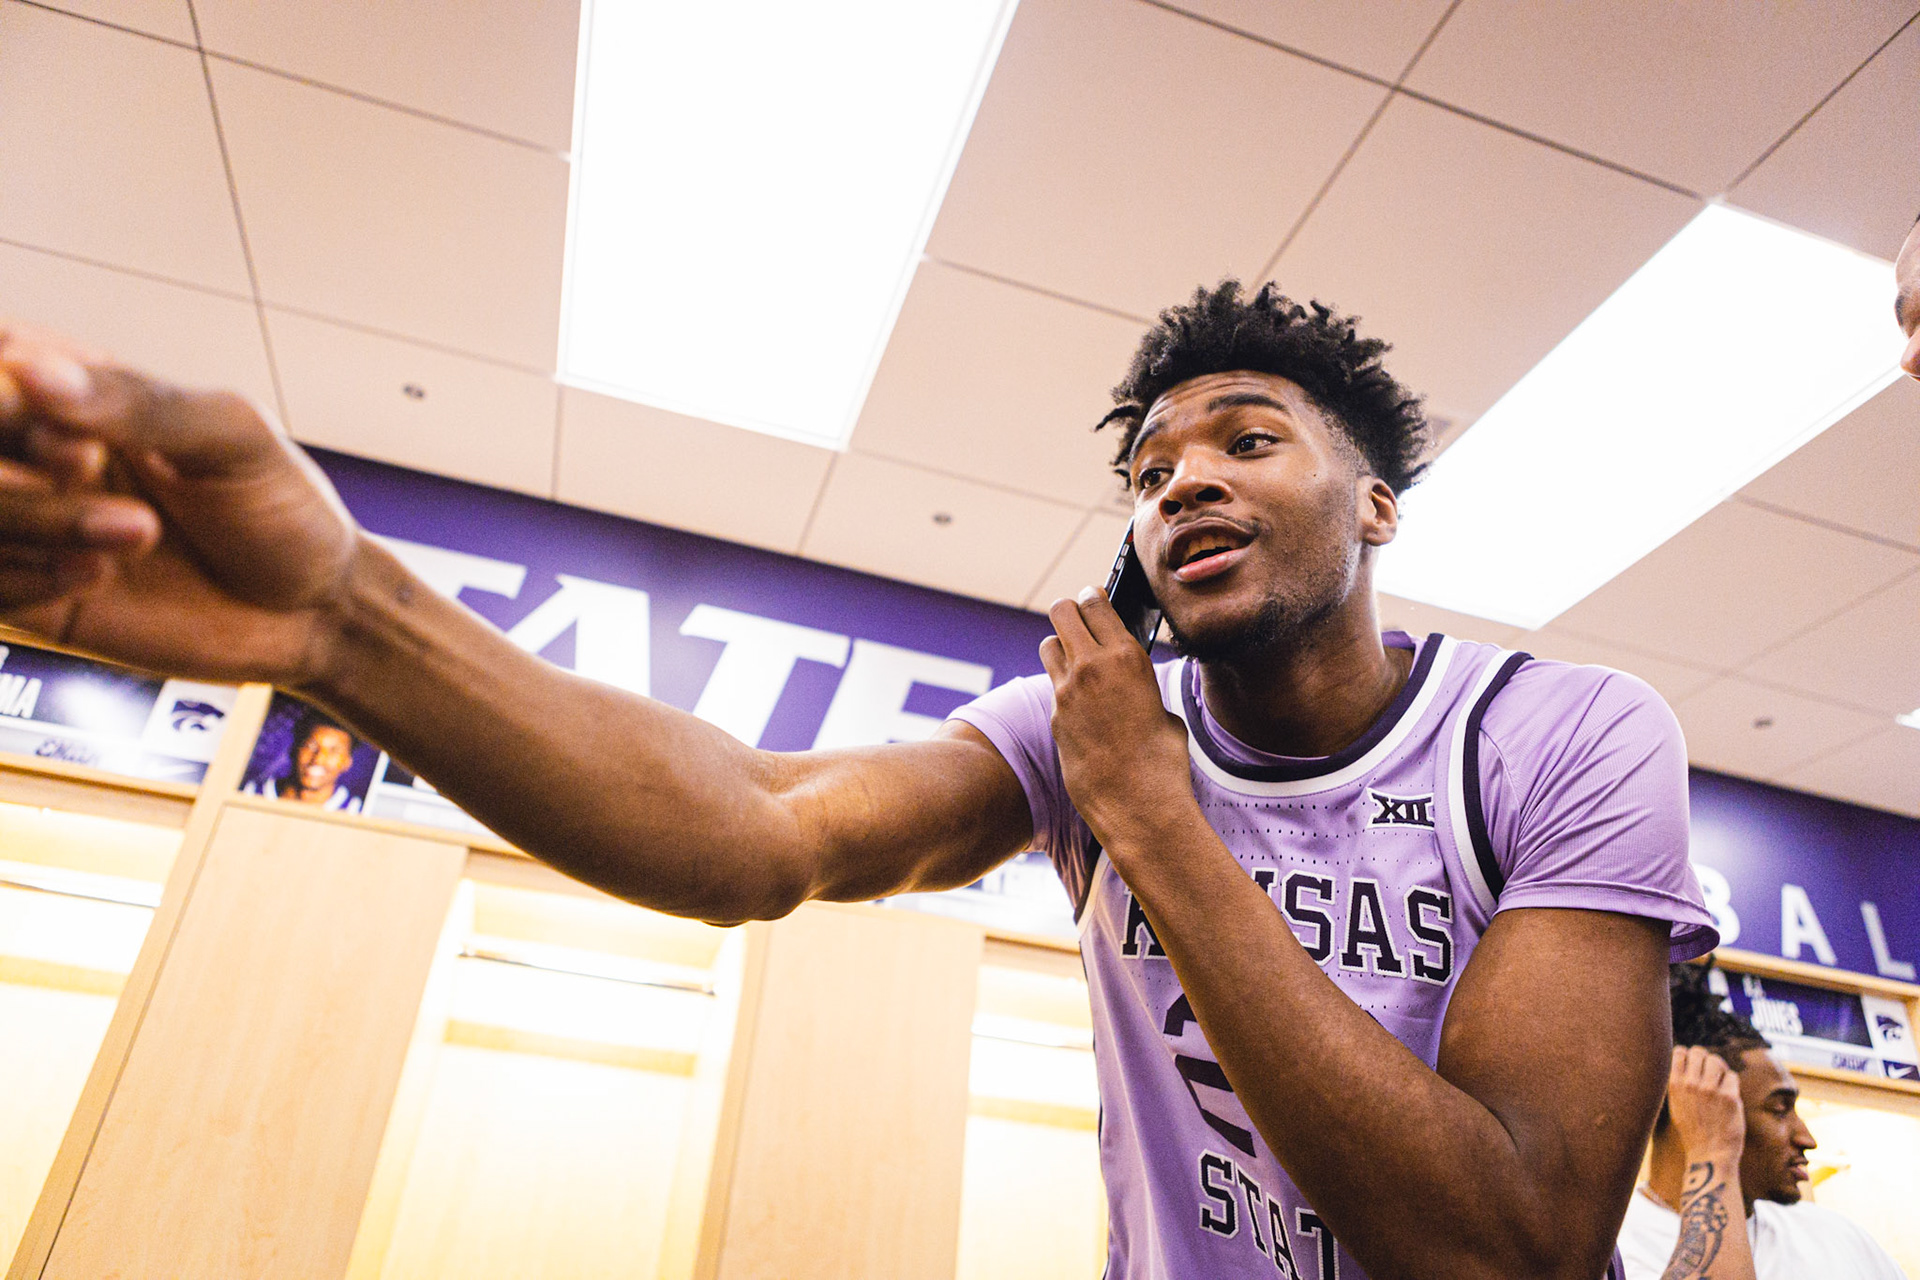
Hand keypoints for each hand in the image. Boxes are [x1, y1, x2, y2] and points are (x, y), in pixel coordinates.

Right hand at [0, 323, 361, 683]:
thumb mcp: (232, 438)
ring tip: (137, 532)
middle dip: (13, 462)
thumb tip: (31, 369)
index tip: (67, 420)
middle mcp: (46, 454)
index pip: (0, 364)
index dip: (4, 391)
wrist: (315, 613)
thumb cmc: (283, 509)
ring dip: (35, 520)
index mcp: (86, 394)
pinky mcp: (39, 596)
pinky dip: (28, 578)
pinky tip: (99, 576)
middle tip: (86, 462)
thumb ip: (138, 404)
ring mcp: (40, 526)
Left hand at [1037, 587, 1198, 856]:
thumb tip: (1131, 678)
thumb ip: (1140, 682)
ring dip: (1061, 644)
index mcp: (1125, 655)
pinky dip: (1064, 683)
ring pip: (1049, 643)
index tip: (1095, 597)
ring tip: (1077, 657)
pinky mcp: (1056, 717)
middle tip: (1081, 619)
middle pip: (1062, 611)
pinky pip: (1054, 684)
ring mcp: (1067, 691)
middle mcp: (1091, 666)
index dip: (1094, 597)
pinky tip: (1081, 700)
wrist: (1138, 803)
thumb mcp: (1163, 706)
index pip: (1095, 602)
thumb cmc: (1163, 758)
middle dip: (1071, 611)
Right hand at [1667, 1045, 1745, 1162]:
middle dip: (1705, 1059)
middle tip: (1709, 1073)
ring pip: (1716, 1060)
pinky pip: (1732, 1076)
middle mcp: (1691, 1084)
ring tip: (1720, 1081)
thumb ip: (1680, 1082)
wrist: (1709, 1154)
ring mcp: (1711, 1090)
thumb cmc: (1693, 1130)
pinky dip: (1731, 1083)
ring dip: (1719, 1068)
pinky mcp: (1730, 1098)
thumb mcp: (1676, 1104)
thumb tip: (1687, 1059)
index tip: (1693, 1065)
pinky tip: (1728, 1094)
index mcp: (1674, 1085)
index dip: (1688, 1055)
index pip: (1679, 1051)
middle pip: (1699, 1052)